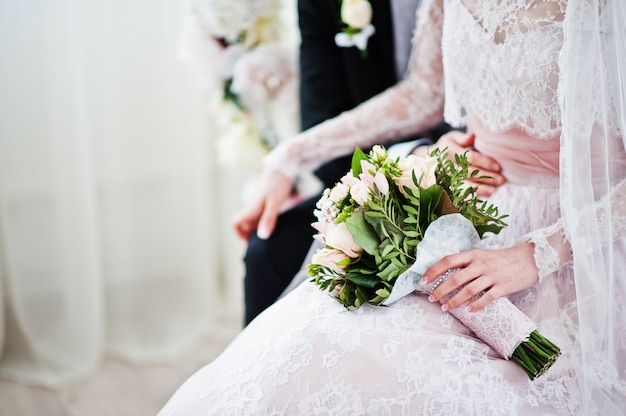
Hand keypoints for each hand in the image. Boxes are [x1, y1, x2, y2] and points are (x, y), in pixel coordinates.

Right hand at [231, 167, 293, 240]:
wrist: (283, 166)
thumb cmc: (278, 183)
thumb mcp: (275, 202)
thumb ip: (268, 219)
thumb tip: (262, 236)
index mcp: (252, 208)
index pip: (235, 223)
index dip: (239, 234)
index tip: (251, 241)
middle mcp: (252, 207)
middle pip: (244, 224)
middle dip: (249, 235)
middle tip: (262, 243)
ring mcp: (259, 204)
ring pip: (252, 220)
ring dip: (258, 229)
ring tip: (269, 236)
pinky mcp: (266, 201)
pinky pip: (260, 216)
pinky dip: (264, 222)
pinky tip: (274, 225)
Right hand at [412, 130, 504, 196]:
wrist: (431, 159)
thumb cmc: (449, 146)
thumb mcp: (453, 137)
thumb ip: (463, 138)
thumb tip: (472, 136)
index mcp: (449, 151)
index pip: (468, 158)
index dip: (484, 162)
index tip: (498, 166)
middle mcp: (447, 166)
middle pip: (467, 173)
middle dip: (485, 177)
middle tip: (501, 180)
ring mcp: (446, 177)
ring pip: (463, 185)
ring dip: (479, 189)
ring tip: (493, 191)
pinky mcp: (448, 186)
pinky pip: (459, 193)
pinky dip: (472, 196)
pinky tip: (484, 197)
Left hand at [422, 242, 538, 311]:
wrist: (530, 259)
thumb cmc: (501, 259)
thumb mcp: (482, 255)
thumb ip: (466, 263)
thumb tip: (445, 273)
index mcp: (473, 255)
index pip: (448, 260)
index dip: (434, 270)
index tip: (424, 280)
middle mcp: (480, 264)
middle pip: (455, 278)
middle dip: (441, 290)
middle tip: (432, 298)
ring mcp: (492, 276)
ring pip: (468, 290)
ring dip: (454, 300)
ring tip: (445, 308)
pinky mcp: (503, 287)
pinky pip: (486, 298)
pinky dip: (476, 305)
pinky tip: (468, 311)